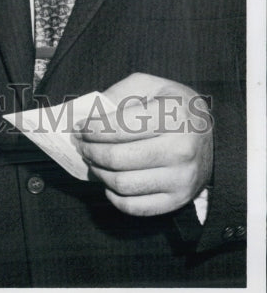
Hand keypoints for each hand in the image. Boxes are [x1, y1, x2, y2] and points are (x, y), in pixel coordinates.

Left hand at [75, 72, 212, 216]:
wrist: (213, 138)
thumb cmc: (174, 107)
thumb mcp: (151, 86)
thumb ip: (119, 93)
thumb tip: (87, 115)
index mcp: (175, 114)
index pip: (118, 126)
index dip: (91, 128)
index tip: (78, 127)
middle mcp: (181, 149)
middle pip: (116, 157)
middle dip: (89, 150)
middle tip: (81, 144)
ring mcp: (181, 178)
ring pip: (122, 184)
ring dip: (98, 172)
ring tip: (92, 160)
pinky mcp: (178, 200)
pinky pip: (135, 207)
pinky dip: (114, 197)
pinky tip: (108, 182)